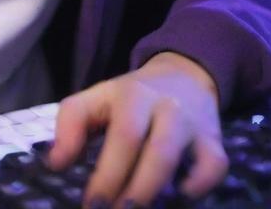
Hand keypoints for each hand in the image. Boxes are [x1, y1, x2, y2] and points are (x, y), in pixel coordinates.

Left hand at [46, 52, 227, 206]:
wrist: (183, 76)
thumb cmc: (130, 98)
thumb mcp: (98, 98)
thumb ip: (72, 123)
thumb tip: (56, 163)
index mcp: (132, 96)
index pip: (122, 136)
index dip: (107, 175)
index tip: (91, 206)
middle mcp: (166, 107)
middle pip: (154, 151)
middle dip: (134, 191)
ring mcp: (193, 124)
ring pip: (179, 160)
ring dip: (155, 192)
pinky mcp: (214, 142)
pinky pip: (214, 167)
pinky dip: (199, 185)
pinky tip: (179, 196)